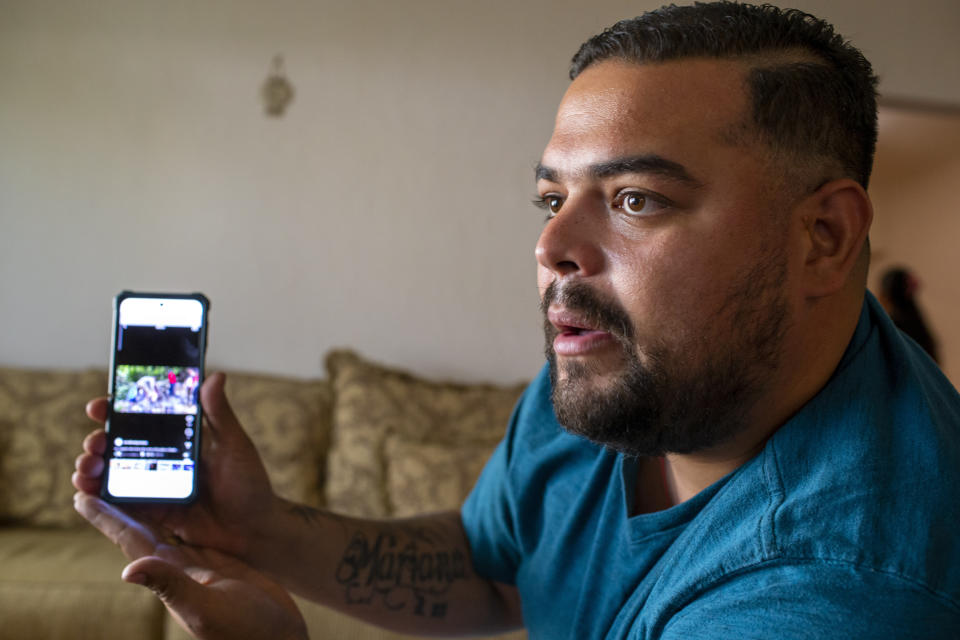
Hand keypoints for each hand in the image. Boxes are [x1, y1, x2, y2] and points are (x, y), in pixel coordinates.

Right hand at [73, 372, 279, 561]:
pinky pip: (117, 503)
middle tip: (95, 442)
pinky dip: (97, 496)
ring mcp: (153, 485)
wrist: (254, 531)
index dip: (116, 408)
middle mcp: (162, 458)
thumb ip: (220, 414)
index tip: (99, 405)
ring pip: (112, 471)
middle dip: (98, 439)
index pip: (141, 416)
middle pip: (118, 443)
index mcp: (179, 437)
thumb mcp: (235, 446)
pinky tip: (86, 492)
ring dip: (91, 465)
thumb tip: (216, 375)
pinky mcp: (150, 512)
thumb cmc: (249, 484)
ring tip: (88, 465)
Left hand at [74, 493, 306, 639]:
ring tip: (130, 478)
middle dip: (118, 505)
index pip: (131, 541)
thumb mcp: (205, 609)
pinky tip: (177, 499)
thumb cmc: (244, 631)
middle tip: (99, 476)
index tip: (81, 496)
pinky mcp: (219, 560)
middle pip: (141, 529)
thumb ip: (171, 587)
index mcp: (170, 576)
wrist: (278, 639)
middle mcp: (178, 568)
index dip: (106, 519)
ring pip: (164, 526)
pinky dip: (180, 512)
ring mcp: (198, 565)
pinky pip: (191, 530)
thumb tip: (128, 571)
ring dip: (145, 504)